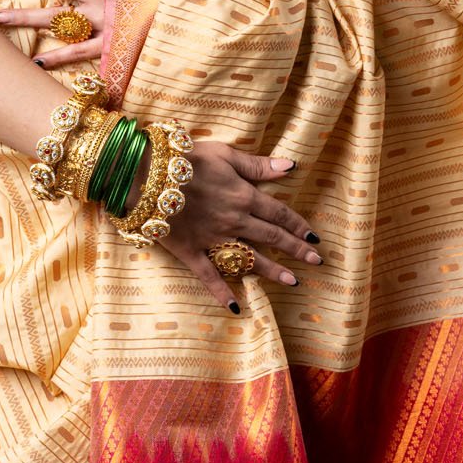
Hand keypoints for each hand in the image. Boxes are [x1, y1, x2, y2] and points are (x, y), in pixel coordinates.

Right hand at [133, 136, 323, 311]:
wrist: (146, 176)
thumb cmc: (185, 159)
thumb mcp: (225, 154)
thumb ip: (257, 165)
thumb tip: (291, 166)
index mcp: (244, 196)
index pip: (279, 213)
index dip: (297, 225)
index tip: (314, 236)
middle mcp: (234, 220)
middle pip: (272, 237)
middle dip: (296, 249)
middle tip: (316, 261)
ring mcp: (213, 239)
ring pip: (250, 258)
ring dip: (273, 271)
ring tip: (293, 282)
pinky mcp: (192, 252)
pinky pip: (210, 276)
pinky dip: (222, 293)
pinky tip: (236, 308)